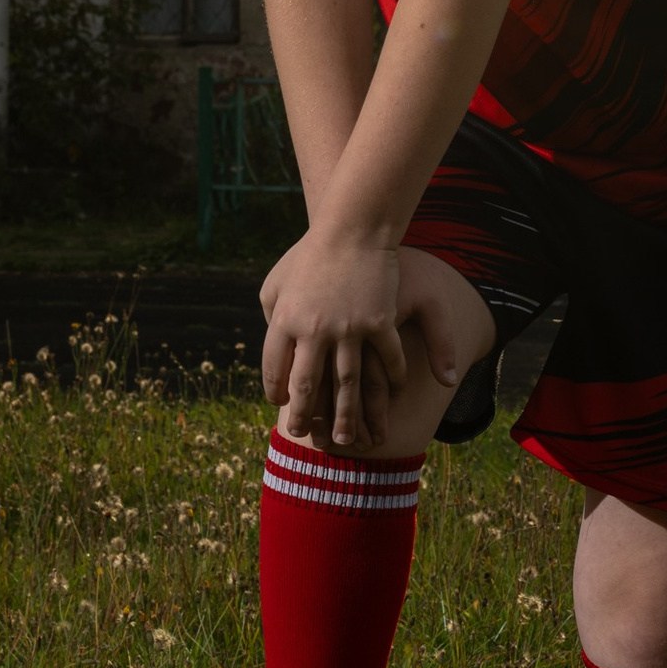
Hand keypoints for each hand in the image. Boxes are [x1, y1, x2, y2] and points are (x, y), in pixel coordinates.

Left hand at [260, 234, 467, 449]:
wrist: (352, 228)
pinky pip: (387, 361)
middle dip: (304, 416)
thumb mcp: (277, 280)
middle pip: (307, 385)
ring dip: (346, 415)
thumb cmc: (310, 254)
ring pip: (346, 384)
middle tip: (304, 436)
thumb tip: (275, 346)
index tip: (281, 406)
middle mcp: (313, 329)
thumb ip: (273, 315)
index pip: (274, 369)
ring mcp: (348, 328)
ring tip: (346, 439)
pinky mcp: (379, 323)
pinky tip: (393, 396)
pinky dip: (391, 382)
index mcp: (284, 320)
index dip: (276, 392)